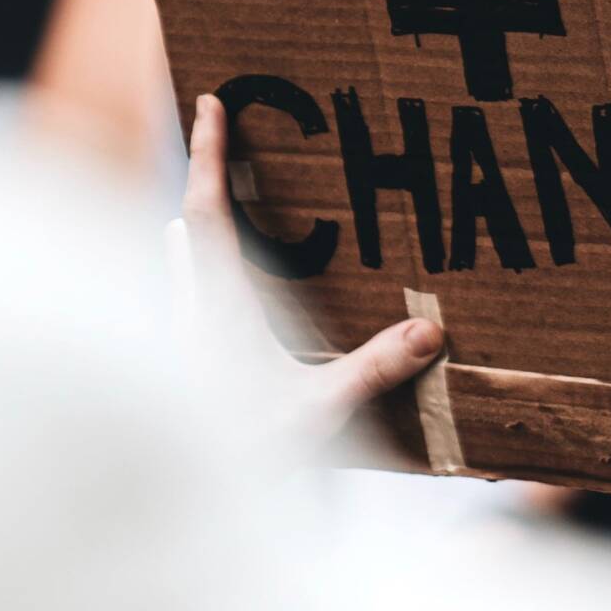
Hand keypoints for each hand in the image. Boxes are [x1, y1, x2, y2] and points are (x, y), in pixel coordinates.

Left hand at [174, 92, 442, 444]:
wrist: (180, 508)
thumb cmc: (243, 455)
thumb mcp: (317, 410)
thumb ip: (374, 370)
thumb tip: (430, 330)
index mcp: (217, 305)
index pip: (208, 210)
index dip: (209, 153)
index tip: (210, 102)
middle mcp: (190, 314)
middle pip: (188, 230)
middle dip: (205, 188)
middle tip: (220, 149)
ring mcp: (181, 344)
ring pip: (180, 270)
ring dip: (196, 240)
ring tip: (211, 221)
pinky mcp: (184, 371)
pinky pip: (188, 306)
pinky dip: (202, 284)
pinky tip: (223, 308)